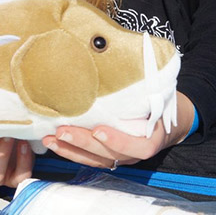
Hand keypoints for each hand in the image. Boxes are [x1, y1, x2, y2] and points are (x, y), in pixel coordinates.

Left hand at [42, 92, 194, 168]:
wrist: (165, 121)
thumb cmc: (160, 101)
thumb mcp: (159, 92)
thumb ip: (145, 85)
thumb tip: (118, 55)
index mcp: (153, 137)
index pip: (139, 147)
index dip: (119, 141)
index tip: (99, 129)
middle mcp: (136, 152)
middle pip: (110, 154)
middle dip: (84, 143)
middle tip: (62, 131)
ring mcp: (121, 156)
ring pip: (96, 158)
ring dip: (71, 149)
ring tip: (51, 139)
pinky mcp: (107, 156)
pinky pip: (88, 158)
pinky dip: (70, 151)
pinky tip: (54, 143)